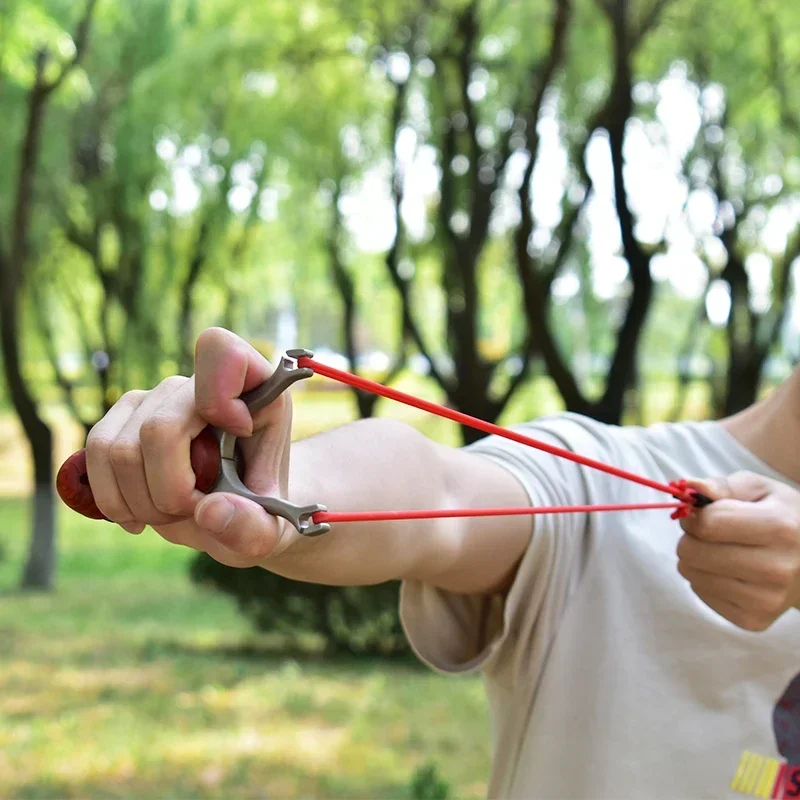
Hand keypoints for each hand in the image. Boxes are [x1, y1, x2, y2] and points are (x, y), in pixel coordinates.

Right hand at [85, 327, 297, 566]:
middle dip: (169, 492)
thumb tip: (210, 511)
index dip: (219, 396)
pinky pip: (94, 453)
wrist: (233, 512)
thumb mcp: (270, 532)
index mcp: (254, 391)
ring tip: (170, 516)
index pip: (222, 353)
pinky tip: (138, 515)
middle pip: (160, 427)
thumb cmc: (258, 512)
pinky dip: (112, 499)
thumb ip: (252, 527)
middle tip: (193, 513)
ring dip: (139, 502)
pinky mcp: (121, 419)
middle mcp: (199, 385)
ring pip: (119, 447)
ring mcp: (154, 399)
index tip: (240, 434)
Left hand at [677, 471, 799, 630]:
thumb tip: (689, 487)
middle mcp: (776, 568)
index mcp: (779, 527)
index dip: (693, 516)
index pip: (706, 524)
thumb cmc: (779, 517)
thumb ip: (722, 486)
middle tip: (709, 534)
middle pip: (693, 552)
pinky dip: (704, 580)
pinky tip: (728, 572)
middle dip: (690, 537)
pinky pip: (700, 594)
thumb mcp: (759, 489)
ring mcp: (767, 599)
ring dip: (694, 559)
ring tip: (719, 551)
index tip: (700, 513)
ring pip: (691, 574)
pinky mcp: (754, 620)